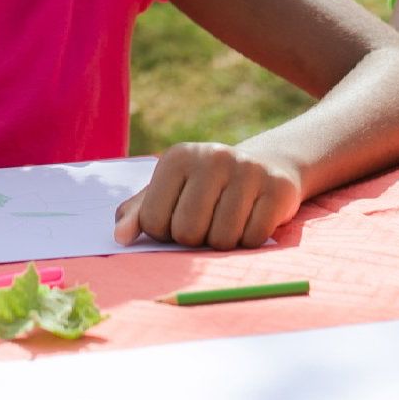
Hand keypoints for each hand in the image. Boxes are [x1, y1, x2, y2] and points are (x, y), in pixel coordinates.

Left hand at [112, 142, 302, 249]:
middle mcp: (212, 157)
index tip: (180, 217)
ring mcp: (247, 170)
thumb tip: (120, 237)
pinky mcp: (277, 188)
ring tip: (231, 219)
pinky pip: (253, 239)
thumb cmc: (205, 188)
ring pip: (222, 240)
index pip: (153, 222)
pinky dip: (250, 241)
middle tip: (208, 221)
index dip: (165, 232)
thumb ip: (139, 213)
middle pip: (188, 232)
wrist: (265, 167)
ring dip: (224, 242)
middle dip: (195, 239)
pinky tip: (253, 219)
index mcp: (178, 158)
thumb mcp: (169, 193)